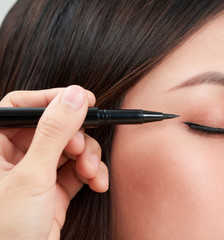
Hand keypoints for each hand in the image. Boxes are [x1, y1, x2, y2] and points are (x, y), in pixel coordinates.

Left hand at [0, 86, 108, 239]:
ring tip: (90, 172)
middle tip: (81, 148)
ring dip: (88, 157)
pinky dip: (92, 174)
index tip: (81, 99)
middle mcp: (14, 158)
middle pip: (54, 128)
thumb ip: (54, 132)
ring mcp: (37, 175)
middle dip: (76, 137)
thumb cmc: (8, 232)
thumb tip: (73, 96)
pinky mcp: (54, 191)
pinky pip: (78, 170)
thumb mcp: (32, 176)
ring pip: (70, 149)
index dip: (50, 99)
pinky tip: (97, 183)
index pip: (20, 107)